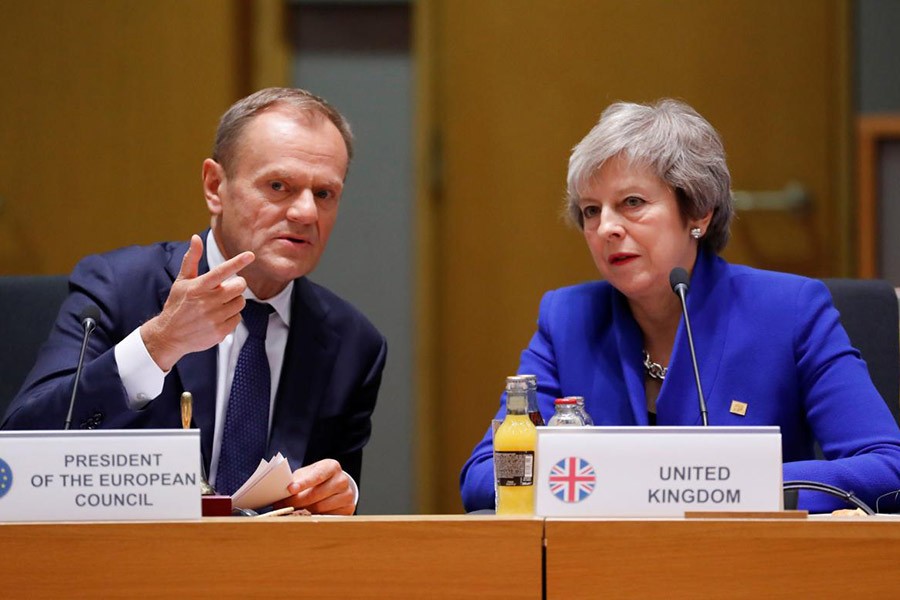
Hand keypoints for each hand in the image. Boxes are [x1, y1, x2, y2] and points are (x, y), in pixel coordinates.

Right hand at [141, 234, 254, 370]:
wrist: (169, 335)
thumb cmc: (177, 305)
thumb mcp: (181, 281)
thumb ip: (191, 259)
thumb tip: (195, 238)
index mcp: (198, 287)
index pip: (221, 271)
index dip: (237, 262)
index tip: (250, 255)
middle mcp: (207, 302)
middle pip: (239, 287)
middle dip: (236, 285)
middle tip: (226, 289)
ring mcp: (214, 318)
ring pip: (240, 302)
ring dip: (234, 301)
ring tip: (219, 304)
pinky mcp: (220, 332)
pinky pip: (238, 318)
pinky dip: (231, 317)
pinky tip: (218, 317)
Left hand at [273, 459, 355, 514]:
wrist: (335, 486)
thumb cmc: (317, 479)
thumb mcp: (307, 474)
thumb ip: (296, 480)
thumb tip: (281, 490)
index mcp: (332, 467)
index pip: (317, 475)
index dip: (303, 483)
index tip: (290, 489)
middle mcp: (342, 480)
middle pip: (316, 494)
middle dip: (296, 501)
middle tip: (282, 505)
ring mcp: (347, 495)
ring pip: (320, 508)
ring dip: (303, 511)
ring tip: (293, 510)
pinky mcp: (348, 509)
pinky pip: (327, 518)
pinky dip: (314, 517)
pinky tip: (307, 515)